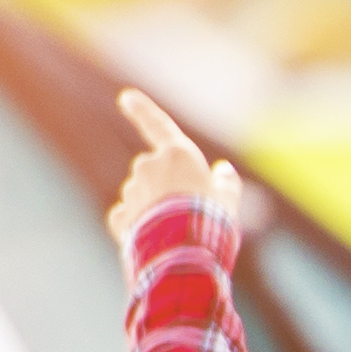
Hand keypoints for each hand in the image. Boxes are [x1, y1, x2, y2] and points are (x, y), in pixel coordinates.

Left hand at [108, 89, 234, 264]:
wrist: (185, 254)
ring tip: (173, 231)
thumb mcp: (230, 200)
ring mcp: (132, 191)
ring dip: (152, 206)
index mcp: (177, 154)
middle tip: (187, 210)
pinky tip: (152, 240)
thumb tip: (223, 171)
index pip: (157, 124)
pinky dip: (136, 226)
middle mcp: (149, 166)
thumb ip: (227, 183)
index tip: (125, 97)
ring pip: (139, 194)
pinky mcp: (120, 216)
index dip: (142, 109)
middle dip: (163, 184)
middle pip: (153, 168)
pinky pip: (127, 217)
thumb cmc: (213, 221)